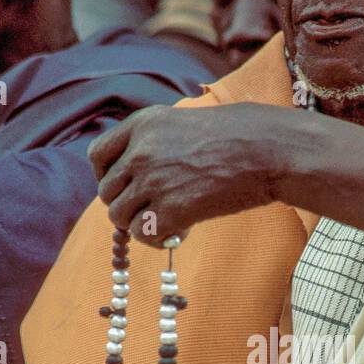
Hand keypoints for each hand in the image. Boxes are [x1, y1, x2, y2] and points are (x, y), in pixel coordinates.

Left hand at [89, 103, 288, 246]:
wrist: (266, 151)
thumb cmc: (235, 138)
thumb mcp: (183, 124)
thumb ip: (152, 144)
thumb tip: (131, 177)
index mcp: (142, 125)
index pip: (97, 155)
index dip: (105, 176)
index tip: (122, 186)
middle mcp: (141, 152)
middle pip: (106, 192)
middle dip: (125, 205)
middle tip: (149, 210)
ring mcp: (154, 181)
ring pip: (119, 217)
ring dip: (139, 224)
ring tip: (164, 223)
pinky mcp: (172, 210)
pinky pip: (144, 235)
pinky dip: (156, 239)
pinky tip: (178, 233)